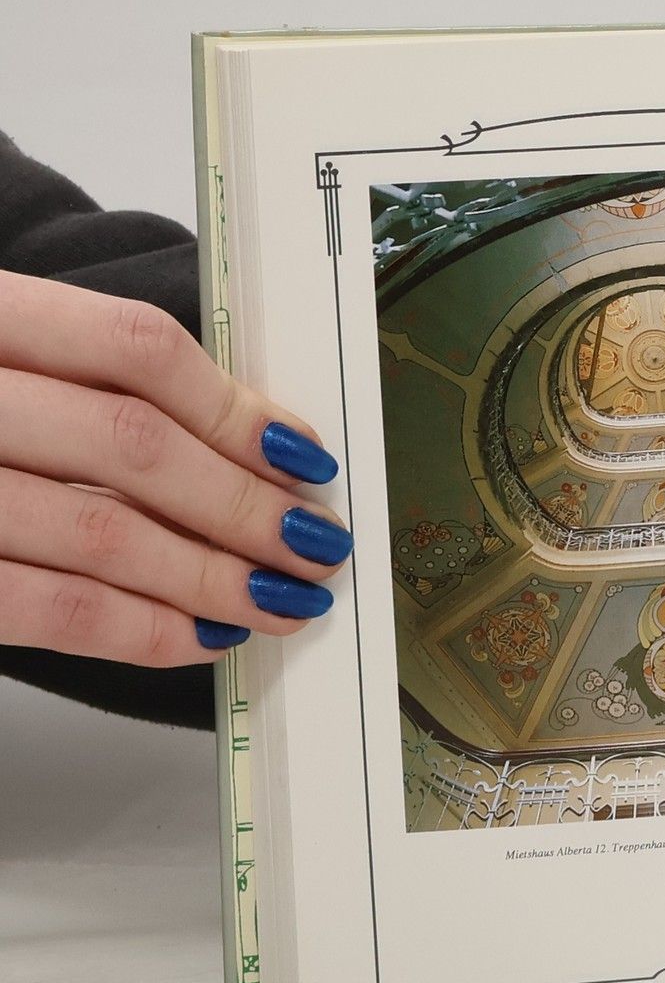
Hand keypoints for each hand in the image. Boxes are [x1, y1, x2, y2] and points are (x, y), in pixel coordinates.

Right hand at [0, 272, 350, 667]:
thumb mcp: (3, 351)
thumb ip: (94, 380)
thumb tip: (253, 442)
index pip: (133, 349)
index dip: (236, 409)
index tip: (304, 457)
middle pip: (132, 446)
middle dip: (245, 506)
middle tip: (315, 544)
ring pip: (101, 534)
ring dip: (213, 576)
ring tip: (281, 597)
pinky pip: (50, 610)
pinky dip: (142, 630)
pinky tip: (202, 633)